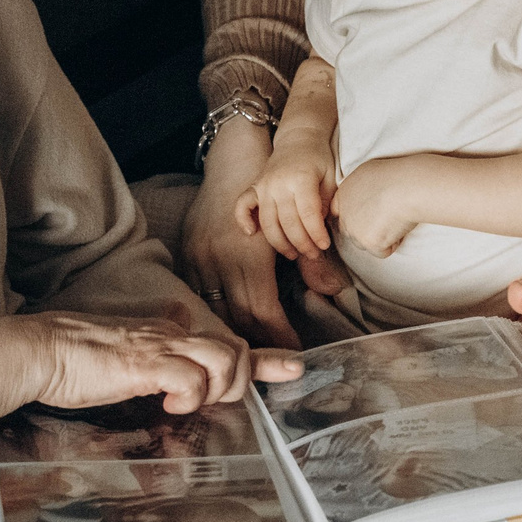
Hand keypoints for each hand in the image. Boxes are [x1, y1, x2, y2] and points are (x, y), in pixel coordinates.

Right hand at [0, 304, 302, 423]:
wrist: (39, 350)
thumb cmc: (74, 363)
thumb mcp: (125, 365)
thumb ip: (154, 374)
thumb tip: (173, 395)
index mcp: (168, 336)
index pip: (226, 340)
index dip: (264, 357)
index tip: (292, 366)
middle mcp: (171, 336)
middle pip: (236, 350)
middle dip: (241, 381)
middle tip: (217, 401)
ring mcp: (159, 347)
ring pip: (225, 359)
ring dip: (218, 388)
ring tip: (189, 404)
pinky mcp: (143, 364)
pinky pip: (190, 377)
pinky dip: (190, 396)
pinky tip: (169, 404)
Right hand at [186, 117, 300, 348]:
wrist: (235, 157)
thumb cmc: (272, 188)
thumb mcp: (295, 223)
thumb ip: (311, 259)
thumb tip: (331, 291)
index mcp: (250, 251)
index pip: (263, 308)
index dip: (280, 335)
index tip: (295, 353)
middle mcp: (221, 256)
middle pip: (238, 314)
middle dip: (258, 342)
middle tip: (276, 364)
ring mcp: (201, 255)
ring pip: (215, 308)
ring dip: (234, 333)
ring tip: (253, 354)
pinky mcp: (190, 253)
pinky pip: (199, 294)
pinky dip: (214, 314)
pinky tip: (226, 329)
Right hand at [235, 141, 334, 261]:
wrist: (300, 136)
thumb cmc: (319, 158)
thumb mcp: (330, 177)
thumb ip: (325, 202)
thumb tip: (322, 226)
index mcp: (301, 179)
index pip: (308, 214)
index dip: (316, 234)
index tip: (325, 245)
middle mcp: (279, 183)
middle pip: (288, 223)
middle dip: (302, 243)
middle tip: (313, 254)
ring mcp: (264, 185)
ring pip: (268, 222)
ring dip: (280, 242)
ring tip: (293, 253)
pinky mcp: (255, 186)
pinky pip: (242, 205)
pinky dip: (242, 220)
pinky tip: (251, 233)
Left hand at [332, 155, 426, 257]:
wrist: (408, 187)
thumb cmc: (396, 174)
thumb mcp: (369, 172)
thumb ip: (360, 188)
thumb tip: (366, 196)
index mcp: (343, 194)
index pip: (340, 211)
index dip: (357, 215)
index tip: (371, 213)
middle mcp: (345, 214)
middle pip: (352, 231)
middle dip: (367, 229)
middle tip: (387, 217)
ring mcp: (355, 231)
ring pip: (366, 243)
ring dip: (381, 237)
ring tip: (396, 219)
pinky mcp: (369, 243)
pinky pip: (383, 251)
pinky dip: (394, 243)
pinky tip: (400, 227)